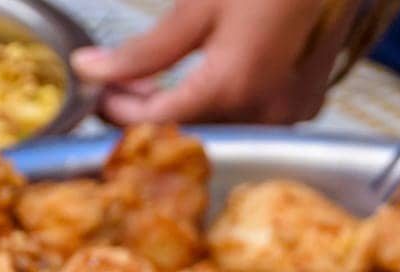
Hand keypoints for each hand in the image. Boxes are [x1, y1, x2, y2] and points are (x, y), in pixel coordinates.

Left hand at [72, 0, 355, 124]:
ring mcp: (291, 110)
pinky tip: (203, 78)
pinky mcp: (306, 102)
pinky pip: (253, 118)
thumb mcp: (198, 6)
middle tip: (117, 85)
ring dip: (184, 110)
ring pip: (220, 128)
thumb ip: (144, 50)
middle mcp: (265, 110)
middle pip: (190, 131)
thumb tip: (92, 69)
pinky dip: (221, 105)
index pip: (159, 121)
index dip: (119, 111)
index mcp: (233, 87)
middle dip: (148, 111)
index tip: (95, 92)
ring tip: (154, 82)